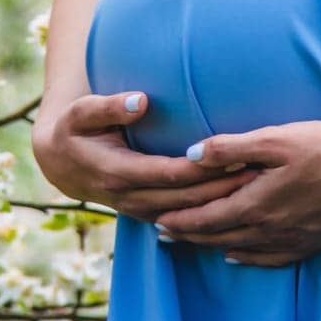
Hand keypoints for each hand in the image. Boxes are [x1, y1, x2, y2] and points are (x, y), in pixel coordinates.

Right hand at [31, 91, 258, 220]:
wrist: (59, 164)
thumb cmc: (72, 130)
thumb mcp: (81, 112)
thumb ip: (109, 106)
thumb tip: (141, 100)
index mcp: (117, 172)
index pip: (169, 174)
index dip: (202, 168)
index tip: (233, 156)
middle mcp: (130, 198)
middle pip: (186, 198)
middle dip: (223, 188)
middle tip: (260, 173)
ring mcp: (139, 210)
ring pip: (188, 214)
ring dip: (222, 203)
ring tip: (259, 187)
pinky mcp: (148, 214)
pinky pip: (184, 220)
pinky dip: (210, 213)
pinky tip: (237, 203)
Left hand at [152, 120, 320, 265]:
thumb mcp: (277, 138)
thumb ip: (231, 148)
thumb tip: (190, 154)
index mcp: (257, 203)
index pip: (207, 218)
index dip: (180, 220)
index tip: (156, 220)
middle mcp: (270, 228)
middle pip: (219, 236)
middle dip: (188, 235)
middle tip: (161, 234)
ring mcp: (291, 239)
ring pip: (240, 249)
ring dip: (211, 246)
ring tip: (189, 243)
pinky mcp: (310, 243)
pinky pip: (270, 259)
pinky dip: (247, 259)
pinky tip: (236, 256)